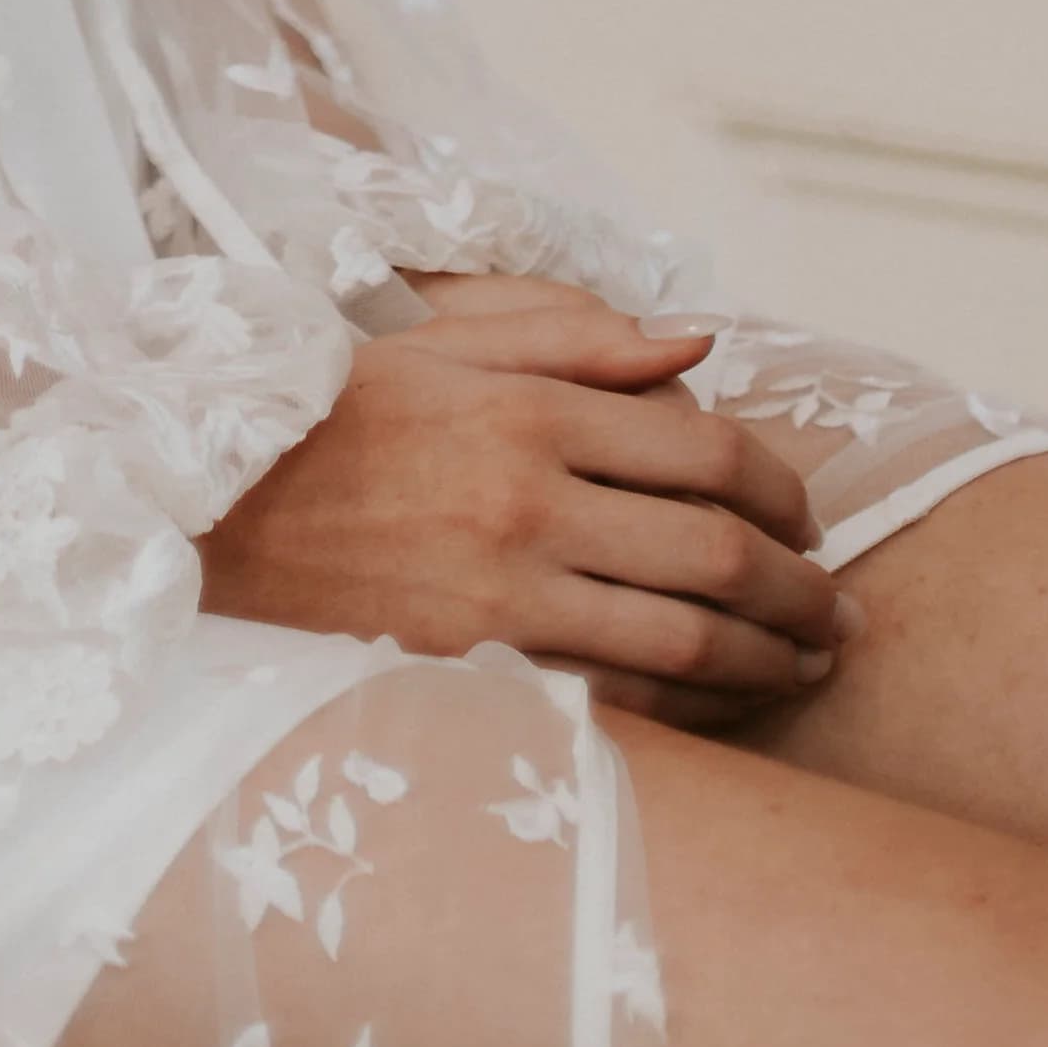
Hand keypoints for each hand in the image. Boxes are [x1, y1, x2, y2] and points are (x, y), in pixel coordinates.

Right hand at [198, 278, 847, 727]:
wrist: (208, 513)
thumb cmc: (331, 415)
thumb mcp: (443, 345)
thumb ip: (575, 337)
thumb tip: (698, 340)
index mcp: (529, 409)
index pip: (706, 446)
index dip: (781, 485)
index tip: (809, 515)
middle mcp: (530, 501)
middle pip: (719, 552)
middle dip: (803, 589)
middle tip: (839, 612)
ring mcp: (507, 598)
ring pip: (688, 639)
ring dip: (770, 659)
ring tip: (805, 666)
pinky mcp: (479, 674)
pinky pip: (622, 700)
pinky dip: (694, 709)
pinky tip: (723, 706)